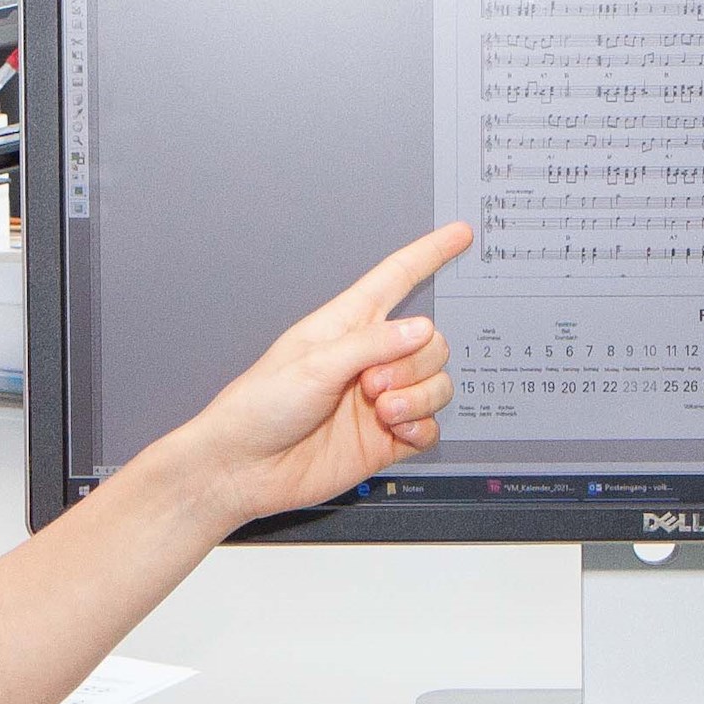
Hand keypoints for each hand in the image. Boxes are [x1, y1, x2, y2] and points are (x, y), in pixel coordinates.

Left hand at [145, 221, 472, 527]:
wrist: (245, 468)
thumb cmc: (260, 407)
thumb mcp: (313, 364)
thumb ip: (371, 344)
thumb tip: (421, 328)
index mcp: (346, 326)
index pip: (397, 278)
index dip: (428, 254)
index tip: (458, 234)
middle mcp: (368, 360)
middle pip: (430, 342)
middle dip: (414, 363)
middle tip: (373, 384)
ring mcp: (381, 400)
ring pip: (436, 384)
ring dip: (418, 398)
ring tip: (382, 410)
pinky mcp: (387, 438)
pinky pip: (430, 427)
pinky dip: (420, 428)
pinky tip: (395, 431)